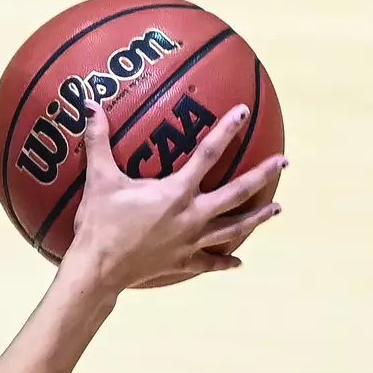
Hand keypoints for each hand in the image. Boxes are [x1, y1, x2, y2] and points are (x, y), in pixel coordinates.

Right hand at [67, 99, 285, 290]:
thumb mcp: (99, 178)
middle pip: (236, 193)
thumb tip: (89, 103)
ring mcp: (191, 241)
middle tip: (283, 162)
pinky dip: (225, 262)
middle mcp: (192, 216)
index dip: (226, 131)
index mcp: (176, 192)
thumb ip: (98, 140)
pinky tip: (239, 263)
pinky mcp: (183, 262)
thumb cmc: (100, 222)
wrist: (98, 268)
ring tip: (277, 209)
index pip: (208, 154)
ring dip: (257, 217)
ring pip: (234, 228)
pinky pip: (210, 262)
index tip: (243, 112)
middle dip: (262, 176)